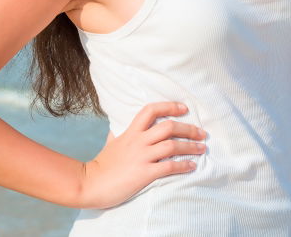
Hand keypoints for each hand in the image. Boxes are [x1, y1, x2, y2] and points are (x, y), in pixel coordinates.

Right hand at [78, 101, 207, 209]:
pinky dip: (183, 166)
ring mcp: (141, 157)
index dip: (170, 106)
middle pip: (169, 127)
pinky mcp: (144, 174)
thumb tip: (117, 132)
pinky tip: (191, 167)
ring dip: (190, 147)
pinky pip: (169, 167)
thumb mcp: (111, 143)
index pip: (151, 110)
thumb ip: (119, 136)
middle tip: (202, 133)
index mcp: (131, 132)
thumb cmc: (101, 165)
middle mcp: (138, 141)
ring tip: (201, 149)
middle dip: (189, 129)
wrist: (88, 183)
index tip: (184, 108)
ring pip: (172, 146)